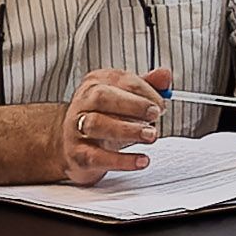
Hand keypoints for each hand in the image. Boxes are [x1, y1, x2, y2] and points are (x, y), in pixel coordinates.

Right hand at [52, 67, 164, 186]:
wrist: (71, 144)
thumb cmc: (105, 117)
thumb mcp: (126, 98)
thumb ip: (147, 85)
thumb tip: (164, 75)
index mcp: (95, 83)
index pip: (120, 80)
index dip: (145, 91)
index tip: (161, 104)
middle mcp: (82, 103)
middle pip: (102, 98)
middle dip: (133, 106)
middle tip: (155, 115)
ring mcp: (75, 129)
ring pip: (96, 125)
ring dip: (128, 130)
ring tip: (151, 136)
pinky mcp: (77, 155)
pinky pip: (97, 157)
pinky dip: (122, 161)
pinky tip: (141, 160)